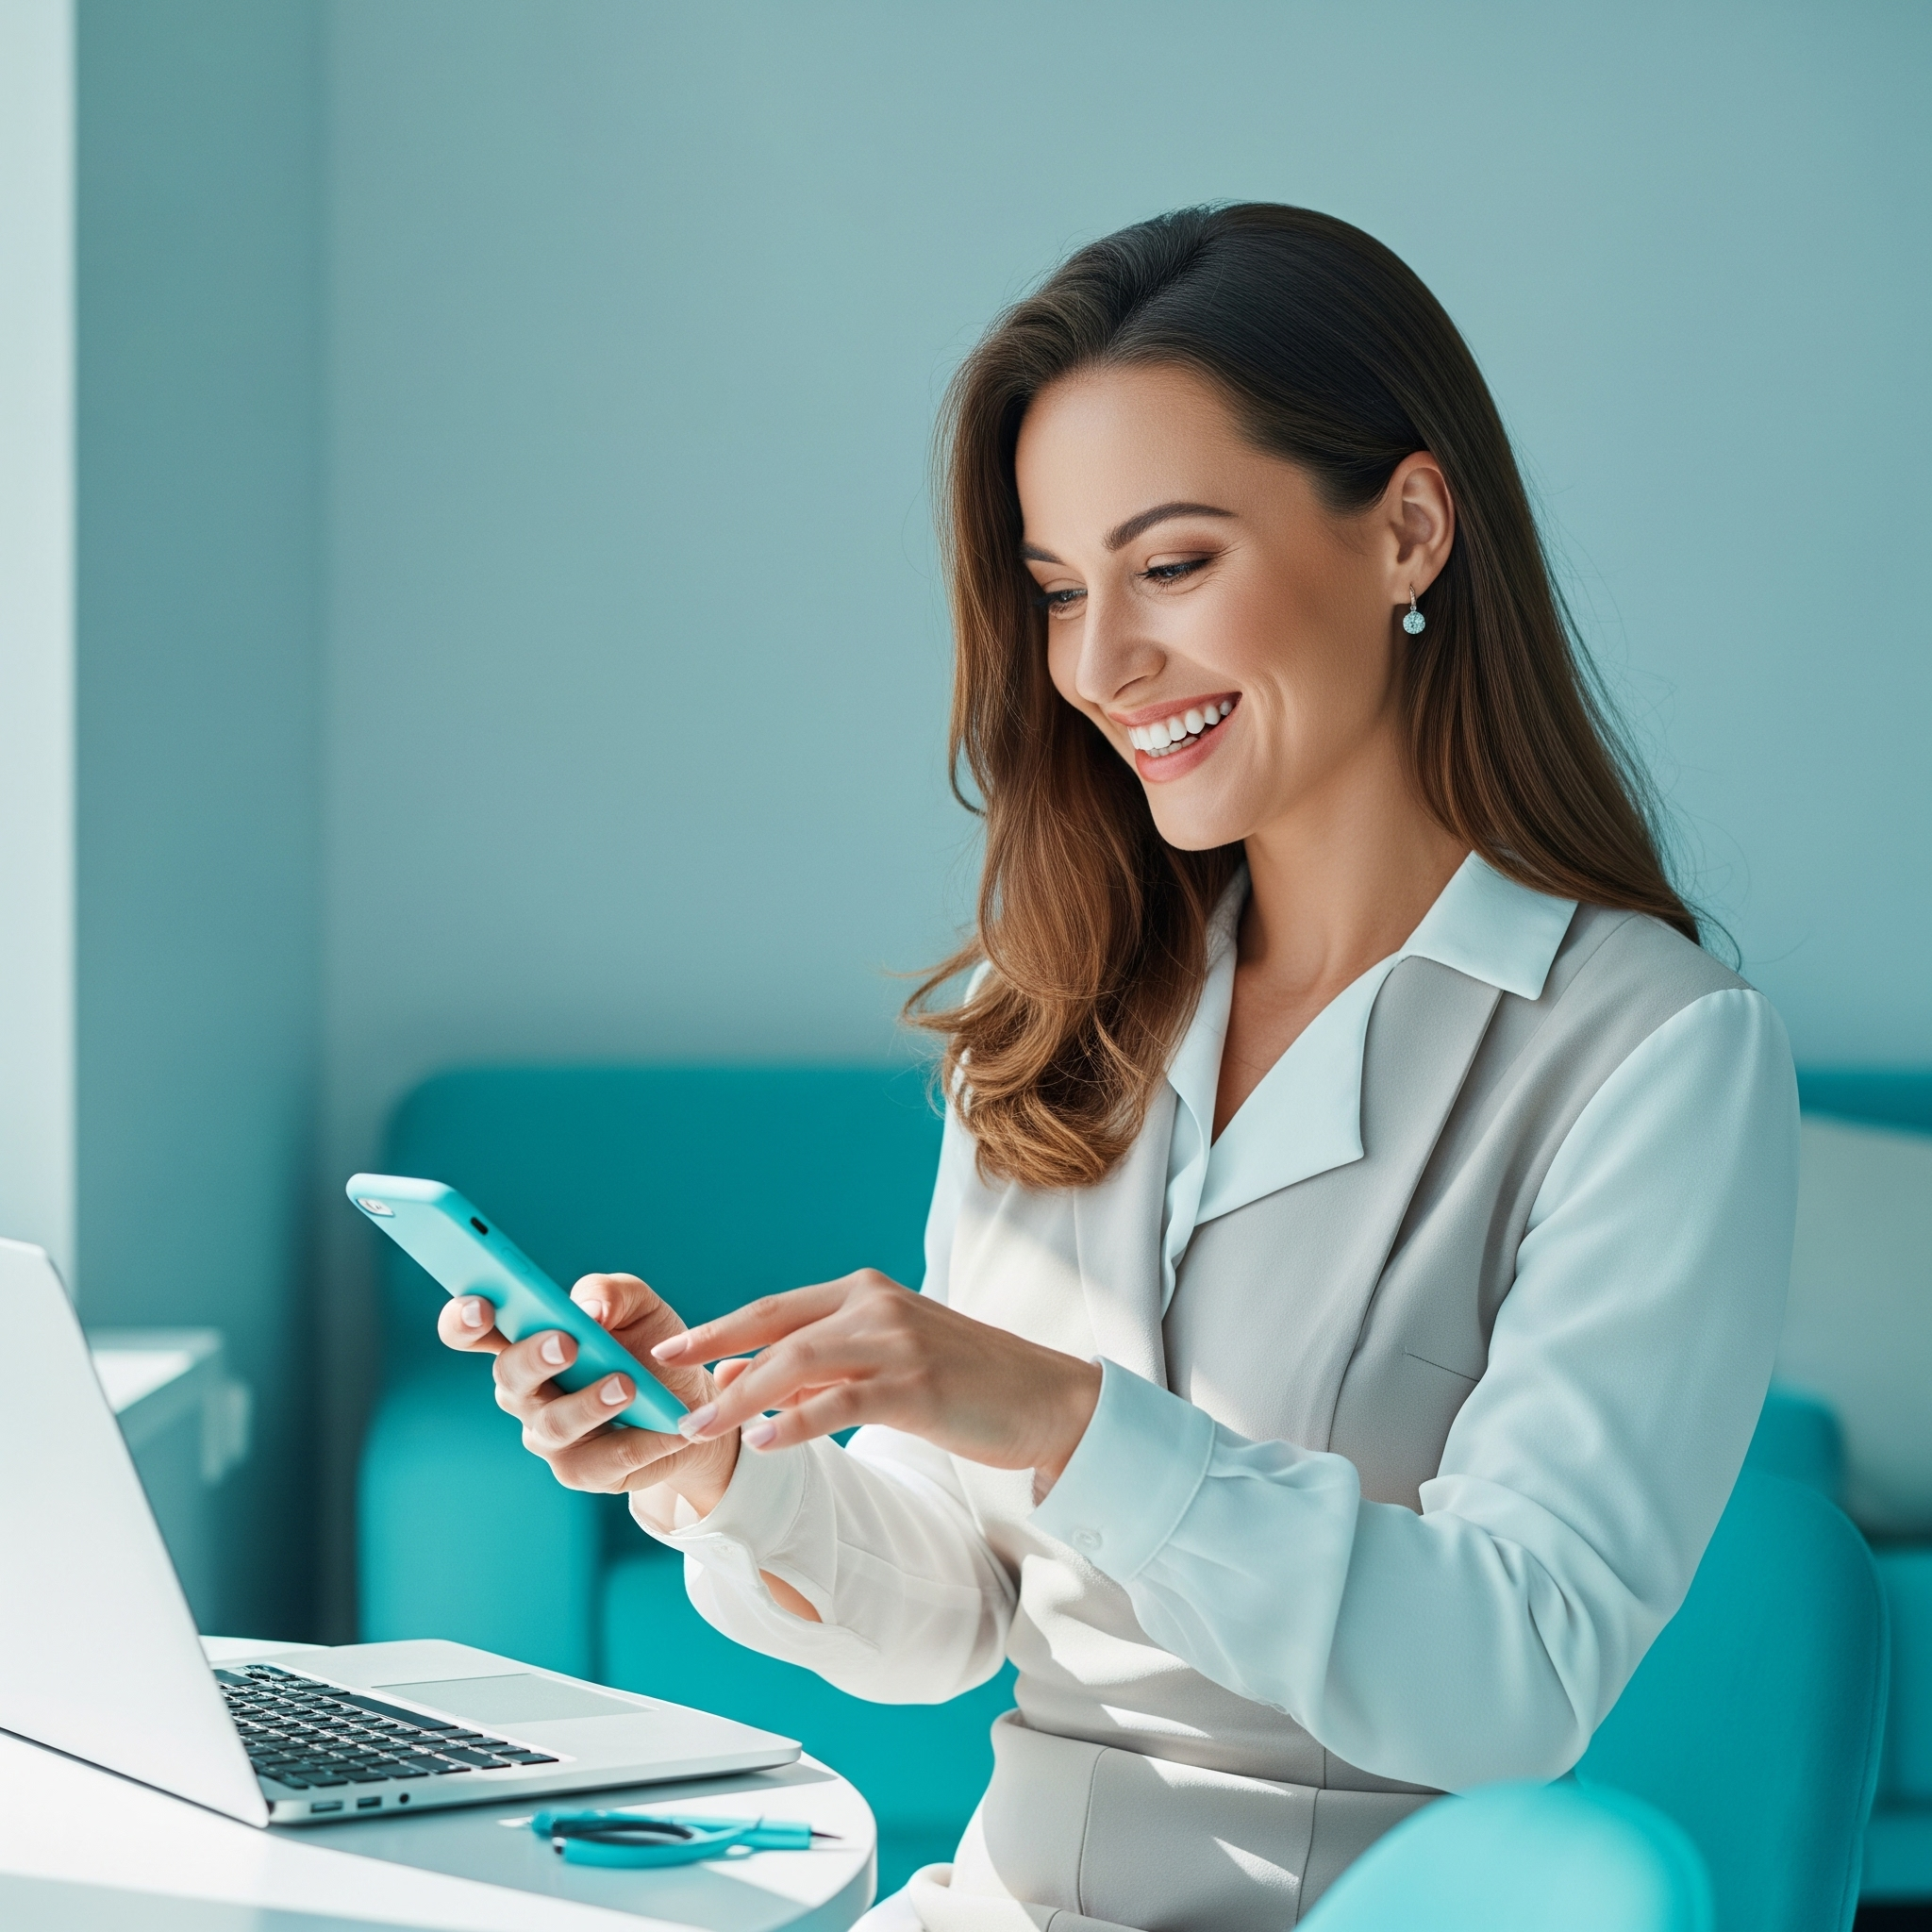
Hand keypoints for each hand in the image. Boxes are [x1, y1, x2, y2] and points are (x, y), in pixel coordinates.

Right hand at [436, 1273, 739, 1515]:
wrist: (688, 1399)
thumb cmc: (648, 1344)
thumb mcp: (638, 1304)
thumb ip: (609, 1293)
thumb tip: (588, 1309)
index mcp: (525, 1338)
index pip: (472, 1330)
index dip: (464, 1319)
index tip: (479, 1307)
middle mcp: (525, 1389)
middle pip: (508, 1375)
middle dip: (533, 1358)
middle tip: (567, 1343)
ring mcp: (547, 1433)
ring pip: (554, 1423)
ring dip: (589, 1403)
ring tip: (627, 1386)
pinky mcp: (580, 1470)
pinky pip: (604, 1459)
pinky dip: (641, 1441)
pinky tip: (669, 1426)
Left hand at [651, 1270, 1102, 1491]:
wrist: (1046, 1400)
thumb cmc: (966, 1384)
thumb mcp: (888, 1361)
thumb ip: (823, 1366)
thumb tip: (742, 1380)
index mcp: (866, 1292)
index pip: (774, 1307)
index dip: (718, 1327)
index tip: (669, 1350)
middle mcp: (876, 1305)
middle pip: (774, 1327)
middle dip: (712, 1357)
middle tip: (663, 1386)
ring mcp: (897, 1341)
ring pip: (797, 1362)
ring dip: (740, 1398)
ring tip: (699, 1428)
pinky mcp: (917, 1385)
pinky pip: (840, 1402)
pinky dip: (795, 1422)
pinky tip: (763, 1443)